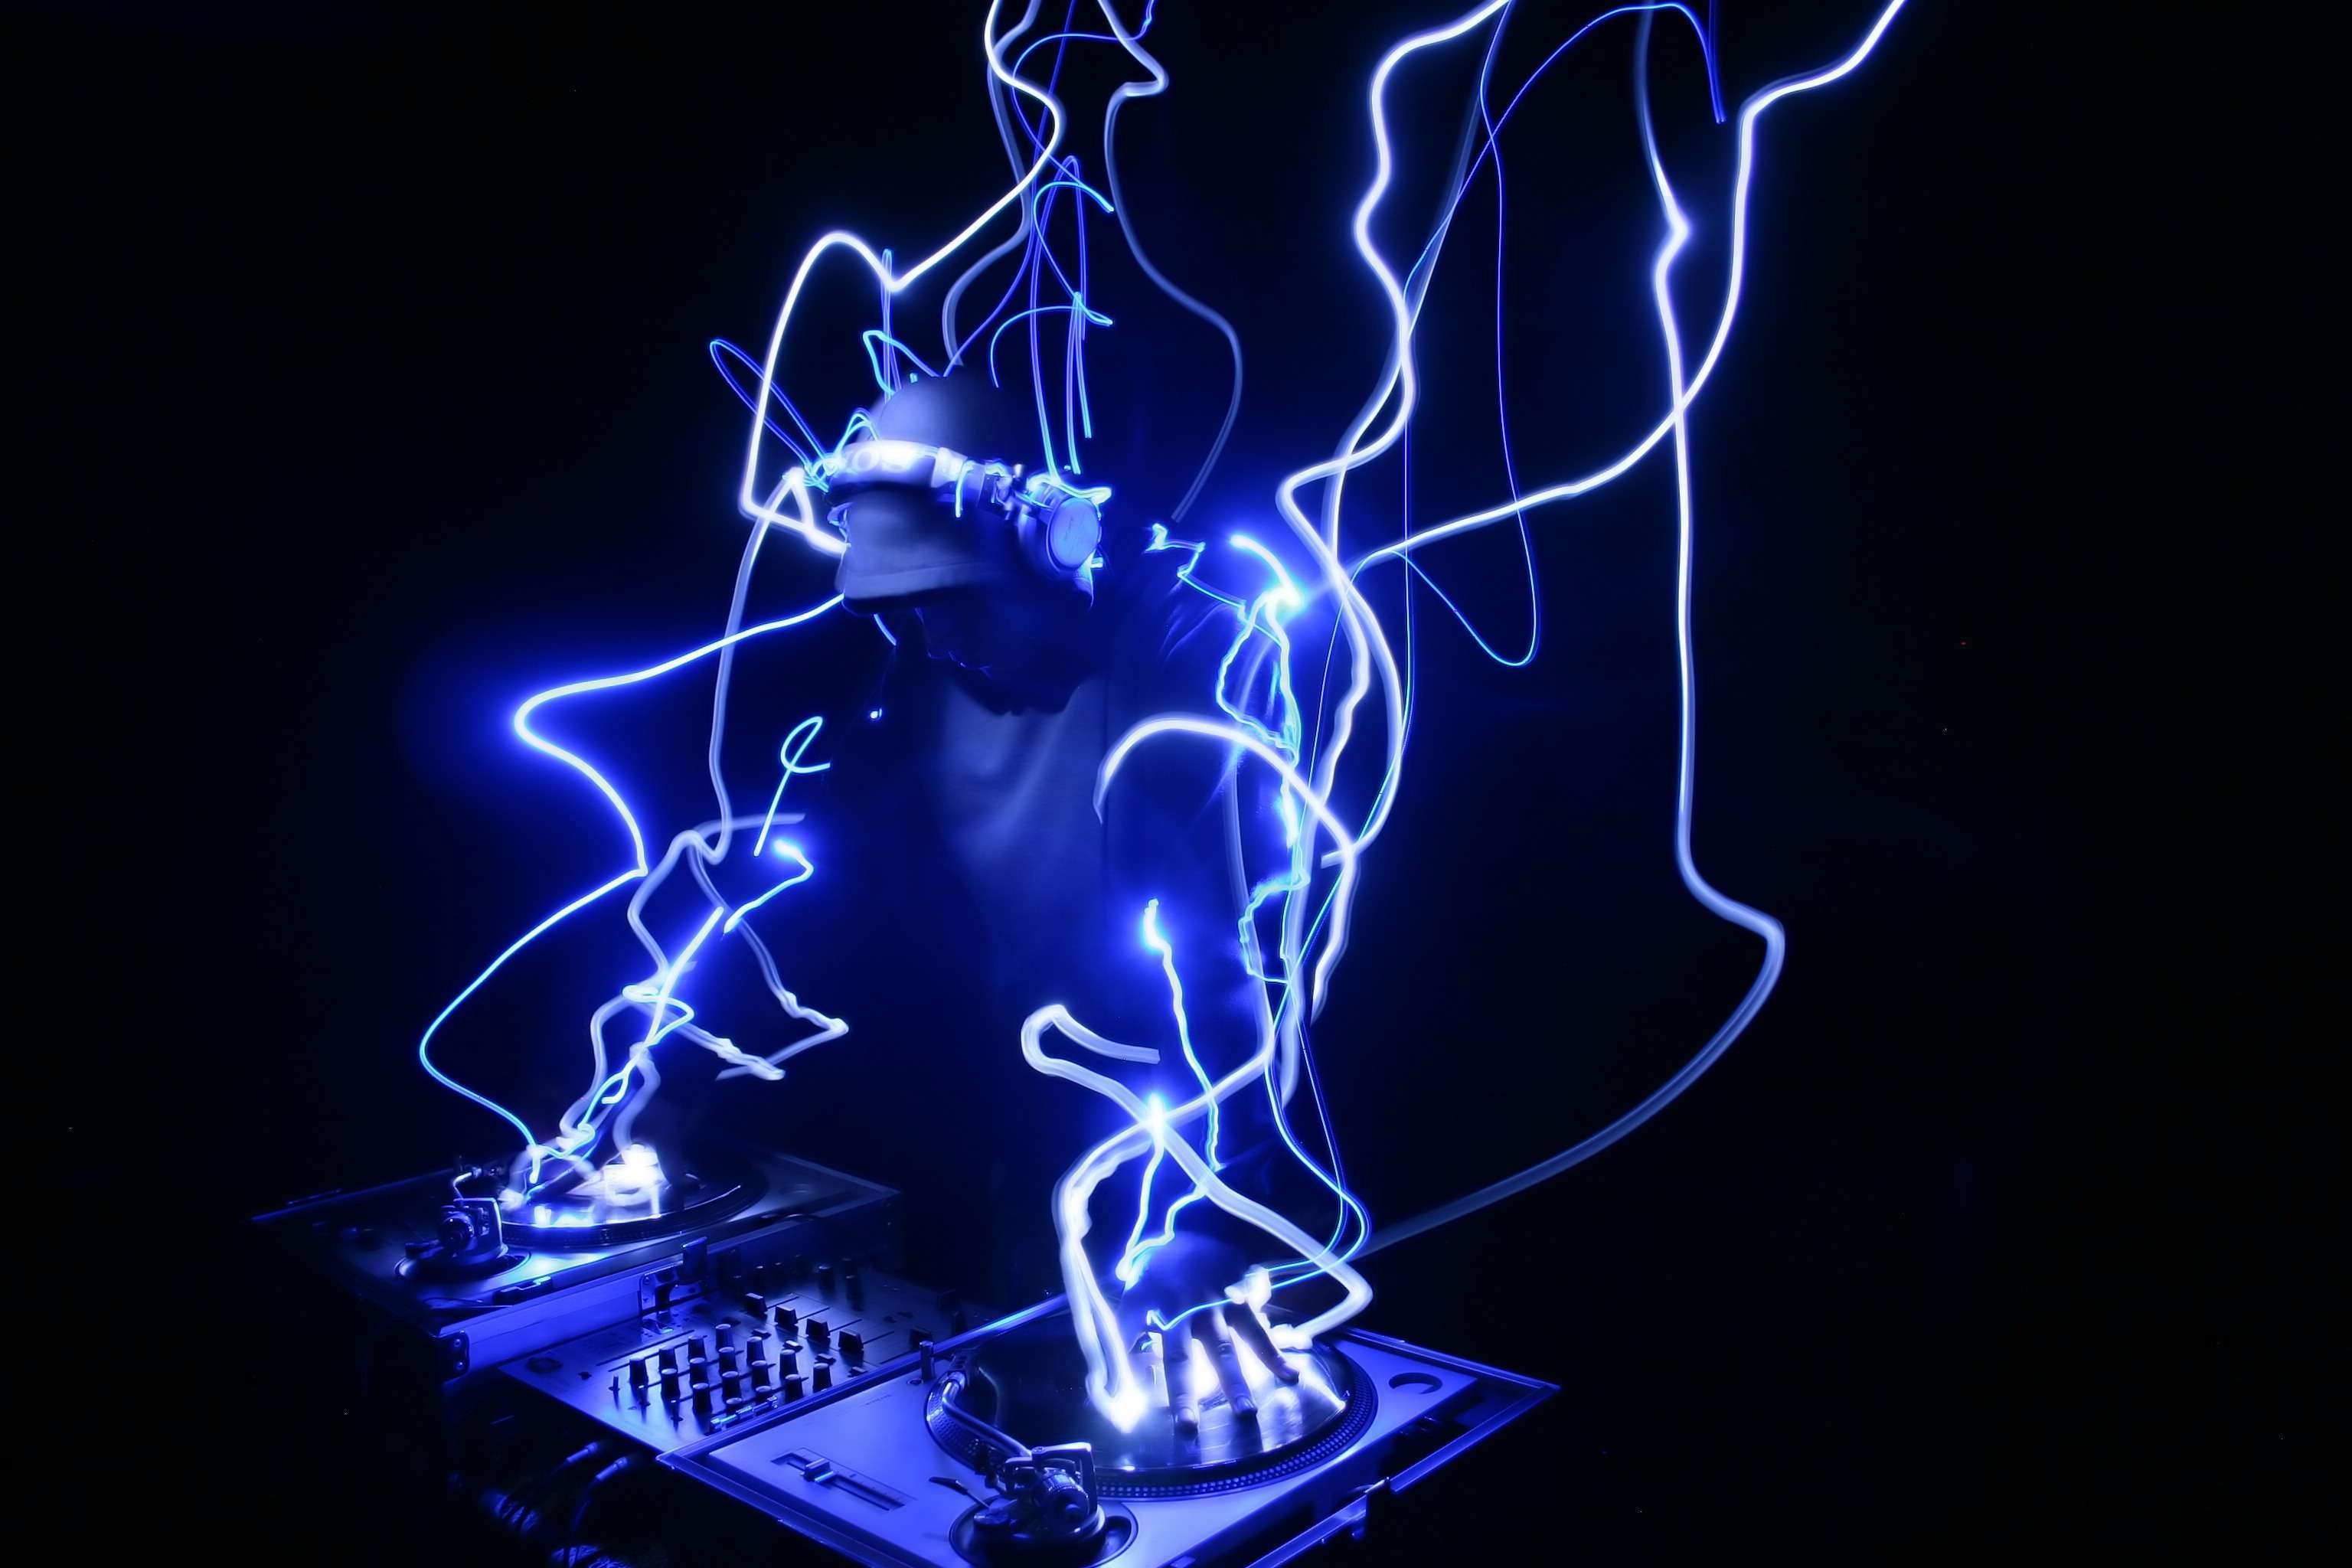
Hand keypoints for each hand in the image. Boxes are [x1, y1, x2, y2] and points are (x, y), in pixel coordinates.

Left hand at [1112, 1229, 1299, 1431]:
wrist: (1199, 1222)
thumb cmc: (1163, 1269)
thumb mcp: (1136, 1290)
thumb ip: (1130, 1332)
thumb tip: (1117, 1382)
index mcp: (1144, 1302)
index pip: (1129, 1343)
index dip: (1127, 1376)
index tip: (1127, 1411)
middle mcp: (1177, 1307)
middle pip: (1178, 1355)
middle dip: (1182, 1393)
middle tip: (1187, 1427)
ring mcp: (1212, 1304)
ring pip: (1223, 1348)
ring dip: (1234, 1382)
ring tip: (1245, 1413)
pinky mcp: (1239, 1299)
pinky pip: (1257, 1330)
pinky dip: (1273, 1354)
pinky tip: (1289, 1374)